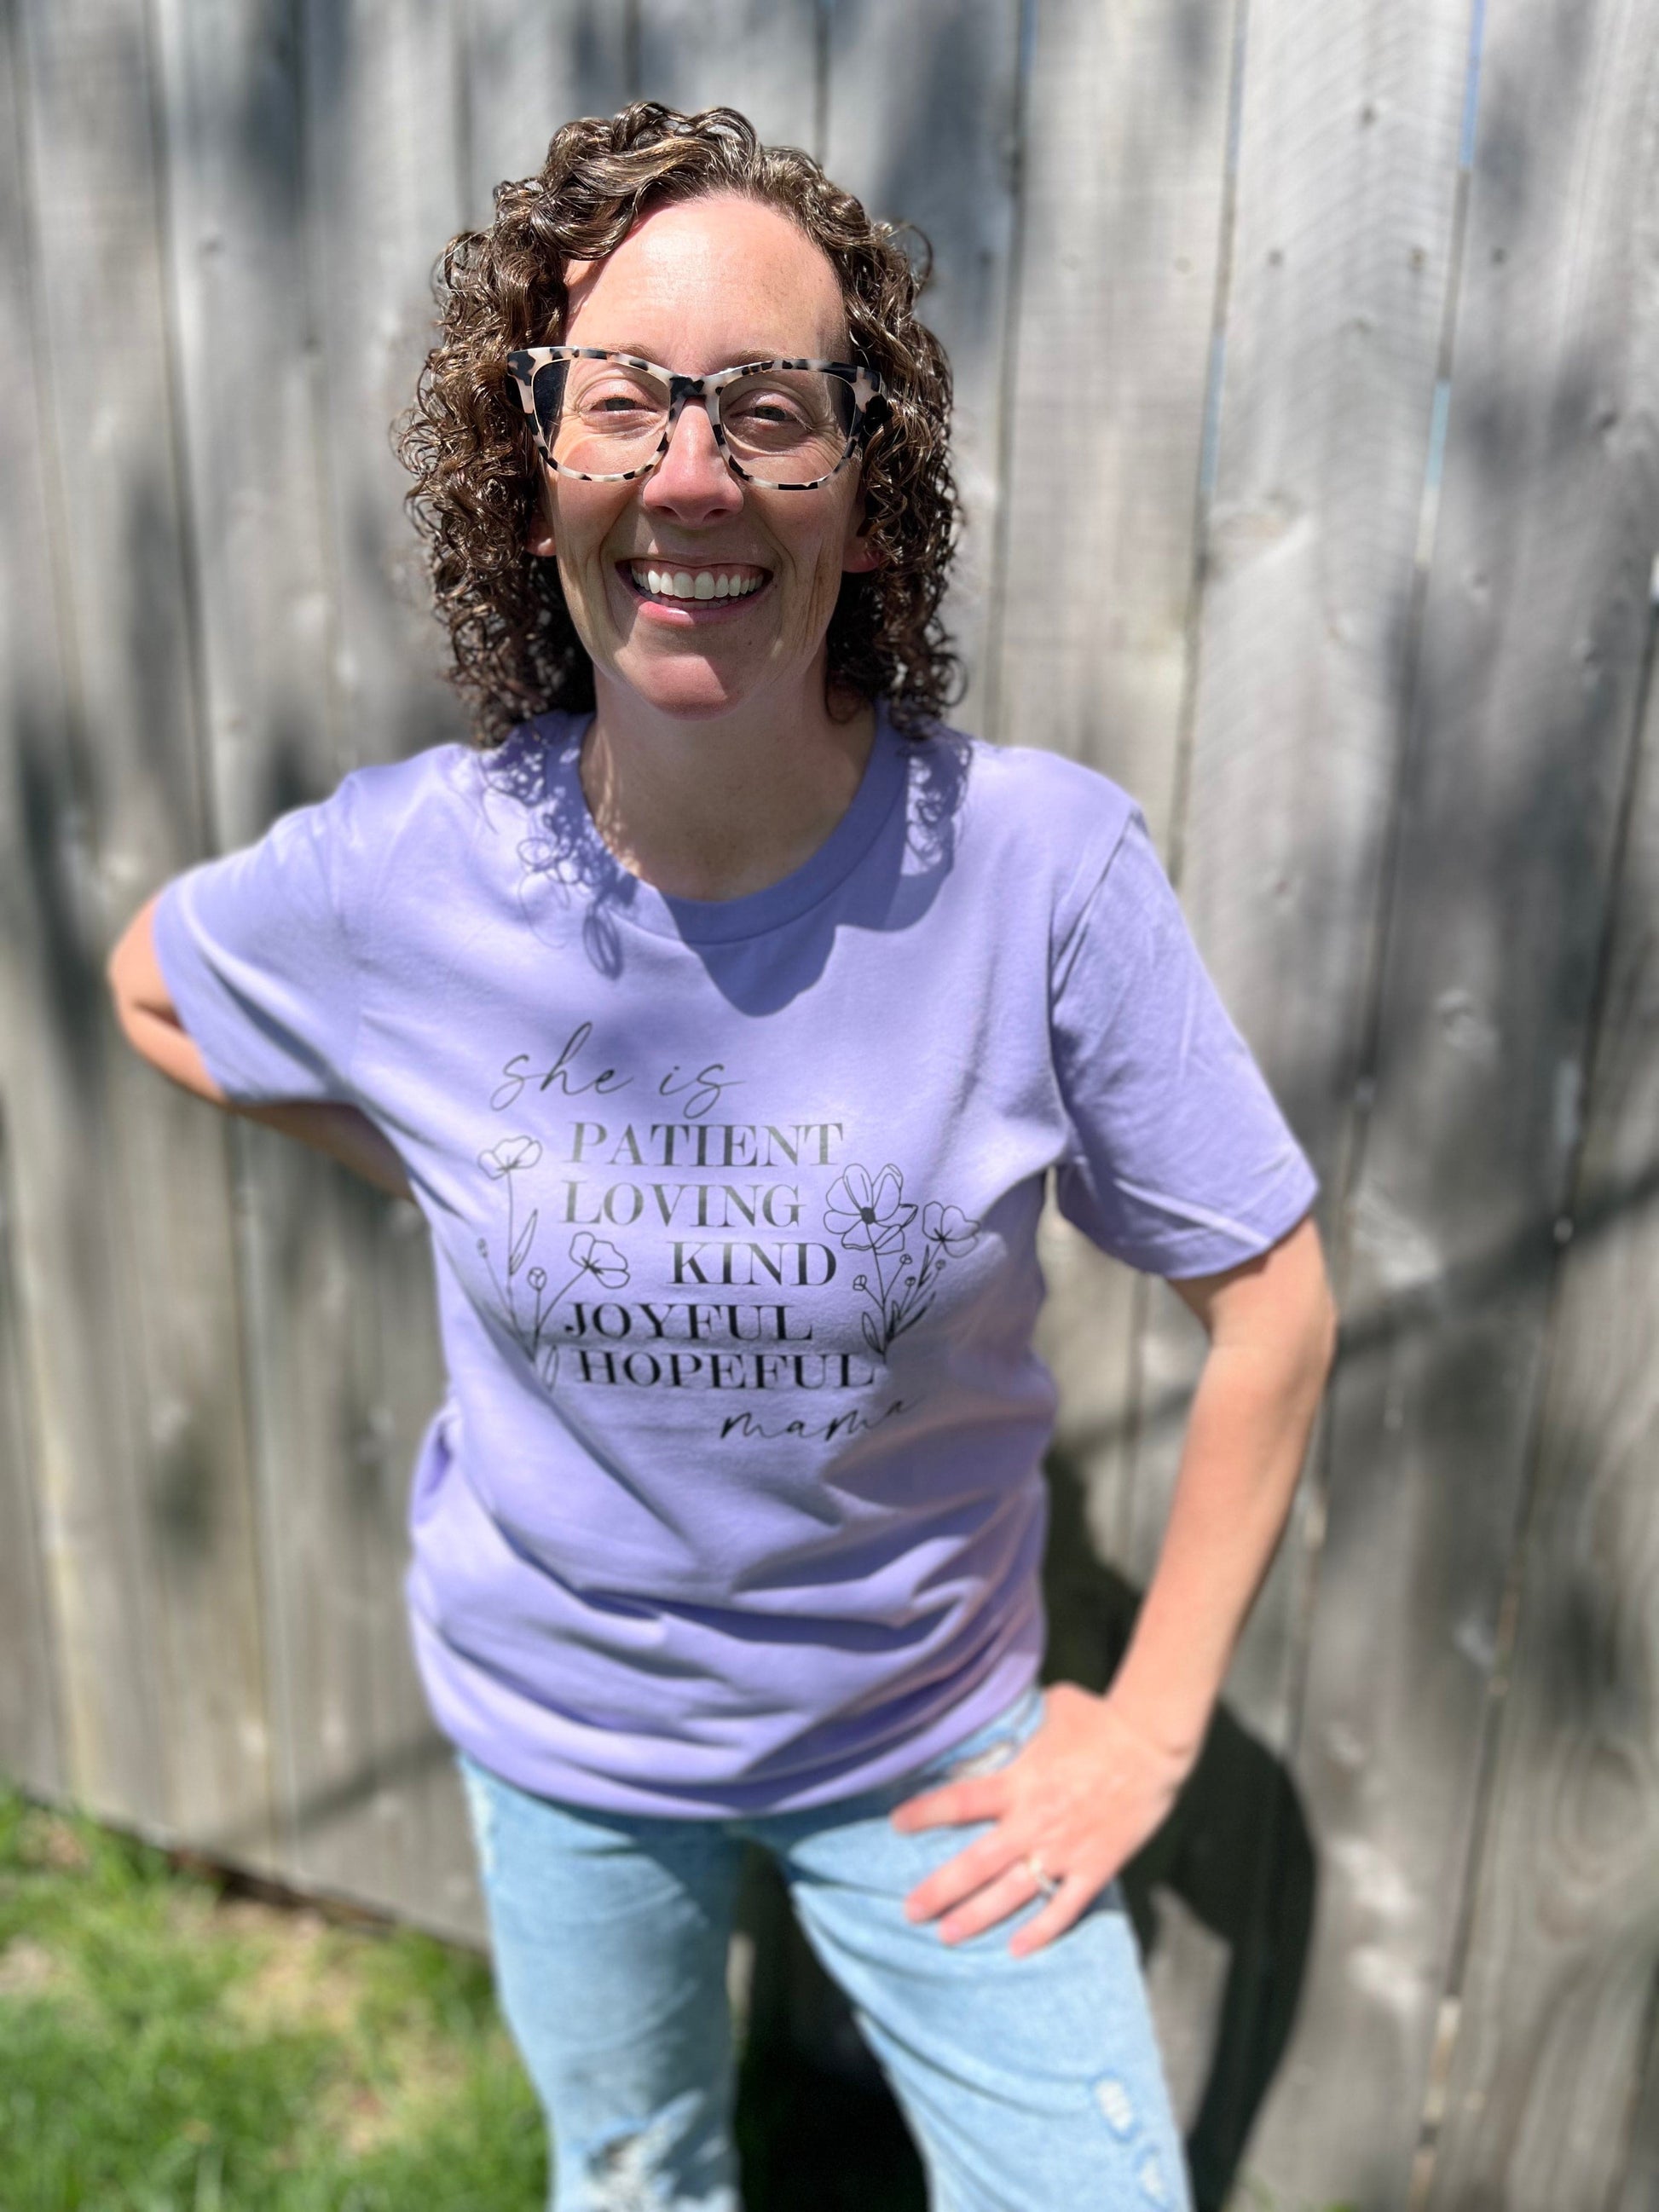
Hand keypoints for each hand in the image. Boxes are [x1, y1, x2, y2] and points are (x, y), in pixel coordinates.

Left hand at [891, 1682, 1192, 1957]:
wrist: (1153, 1745)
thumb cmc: (1102, 1719)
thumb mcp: (1056, 1707)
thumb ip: (1029, 1717)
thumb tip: (1016, 1704)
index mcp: (1019, 1781)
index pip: (960, 1802)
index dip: (925, 1813)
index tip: (897, 1824)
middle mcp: (1034, 1821)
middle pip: (976, 1863)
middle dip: (940, 1889)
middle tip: (910, 1911)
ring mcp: (1064, 1849)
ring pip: (1012, 1893)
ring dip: (976, 1916)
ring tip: (946, 1935)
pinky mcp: (1095, 1867)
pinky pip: (1063, 1907)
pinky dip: (1040, 1932)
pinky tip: (1016, 1949)